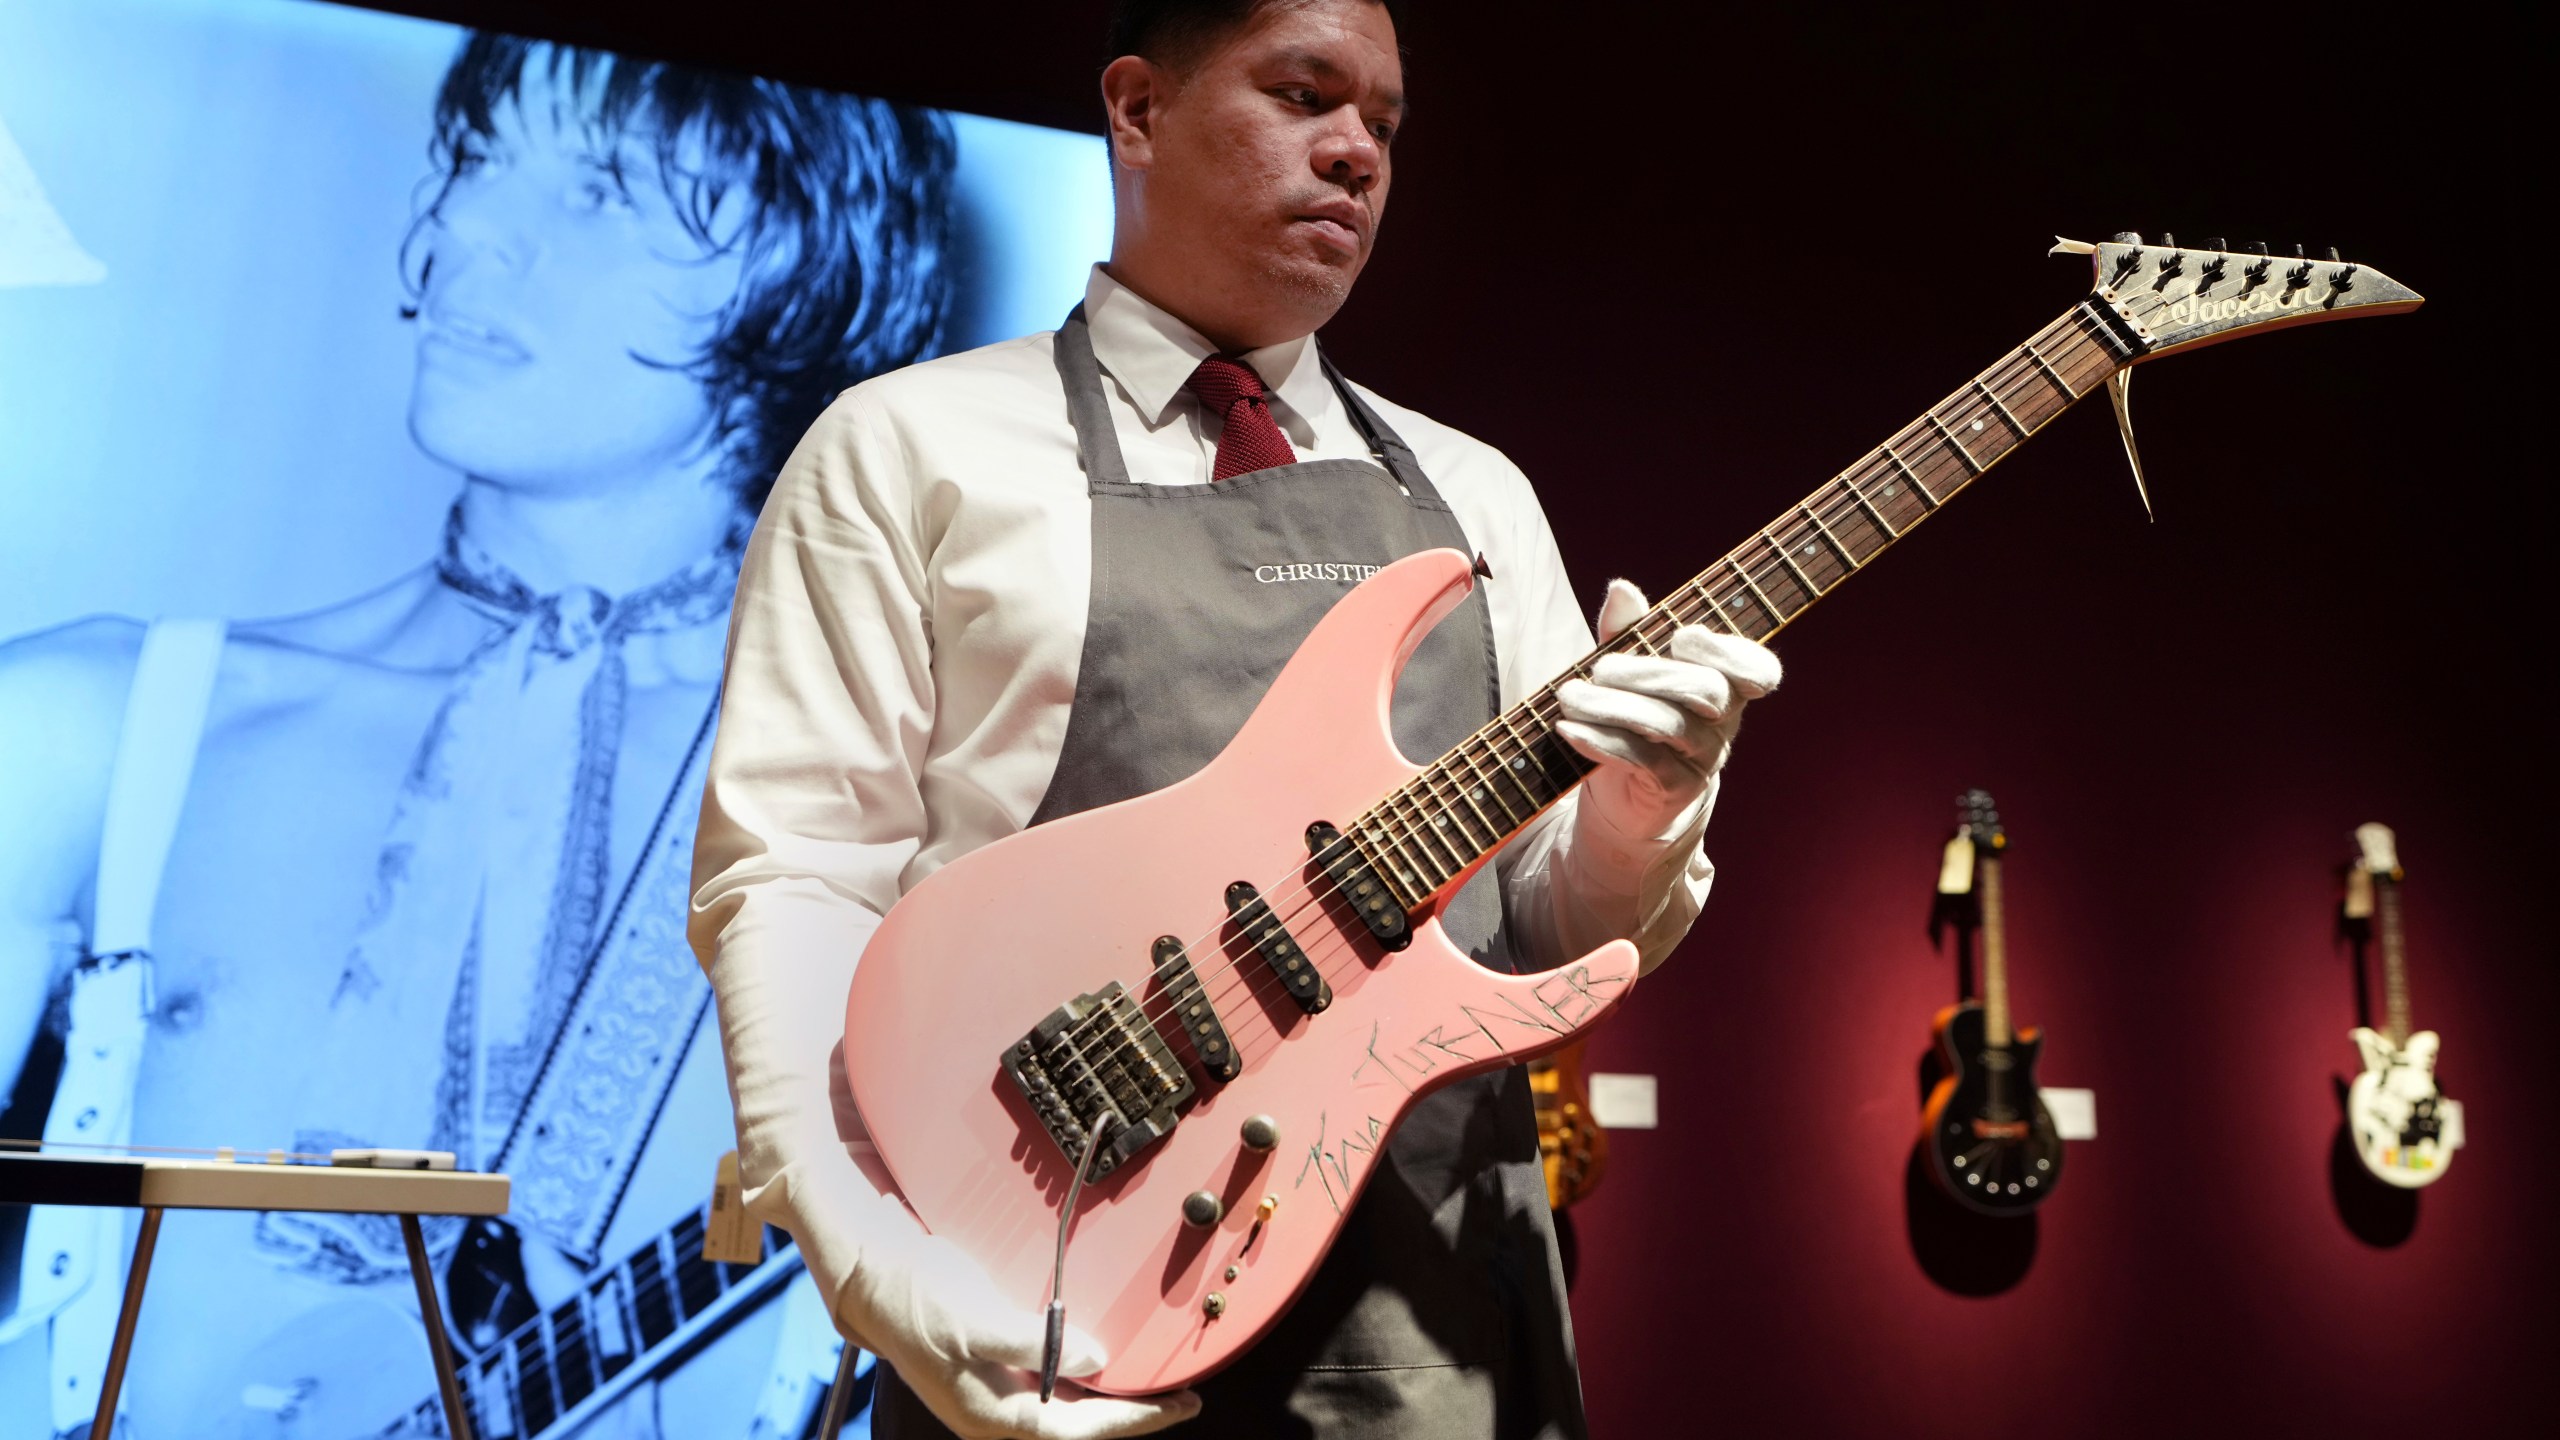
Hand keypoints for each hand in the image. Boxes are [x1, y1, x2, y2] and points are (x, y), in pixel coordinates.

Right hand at [836, 1231, 1200, 1438]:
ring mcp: (1000, 1393)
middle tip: (1184, 1399)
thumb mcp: (971, 1320)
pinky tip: (1109, 1366)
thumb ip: (1030, 1341)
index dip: (1131, 1421)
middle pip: (1081, 1427)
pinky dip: (1089, 1378)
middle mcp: (1000, 1412)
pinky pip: (1056, 1386)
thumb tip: (1094, 1355)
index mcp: (992, 1416)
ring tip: (1158, 1389)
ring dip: (1113, 1401)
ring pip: (1071, 1410)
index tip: (1174, 1406)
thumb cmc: (913, 1301)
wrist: (873, 1279)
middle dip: (1133, 1416)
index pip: (1078, 1431)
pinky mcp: (1000, 1370)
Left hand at [1555, 579, 1782, 836]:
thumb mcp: (1630, 666)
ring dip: (1613, 705)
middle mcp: (1724, 722)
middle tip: (1600, 669)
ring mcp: (1703, 758)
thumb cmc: (1633, 714)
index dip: (1728, 653)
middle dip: (1648, 673)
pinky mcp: (1674, 788)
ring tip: (1571, 697)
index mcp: (1727, 684)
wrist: (1624, 794)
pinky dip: (1602, 741)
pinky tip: (1569, 729)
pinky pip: (1645, 759)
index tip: (1683, 637)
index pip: (1759, 670)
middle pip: (1707, 690)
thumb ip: (1630, 628)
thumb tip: (1622, 588)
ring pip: (1671, 724)